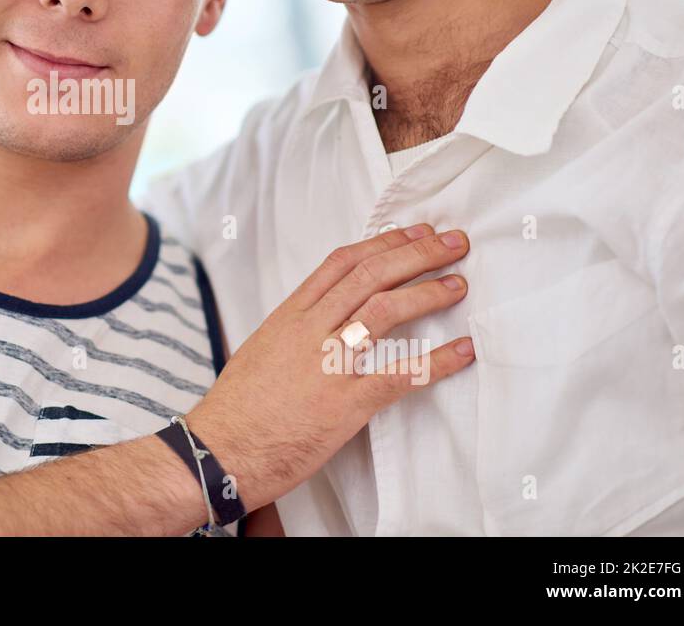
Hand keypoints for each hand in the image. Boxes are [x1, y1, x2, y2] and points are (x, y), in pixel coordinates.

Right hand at [186, 224, 473, 508]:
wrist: (220, 450)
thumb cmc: (238, 408)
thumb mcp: (262, 350)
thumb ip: (294, 331)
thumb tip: (321, 321)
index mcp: (289, 316)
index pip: (341, 263)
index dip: (383, 242)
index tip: (413, 233)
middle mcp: (309, 330)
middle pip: (370, 275)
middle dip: (417, 254)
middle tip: (453, 244)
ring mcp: (327, 364)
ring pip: (385, 311)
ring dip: (428, 293)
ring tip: (458, 286)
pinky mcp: (345, 403)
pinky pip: (400, 375)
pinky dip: (438, 361)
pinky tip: (464, 351)